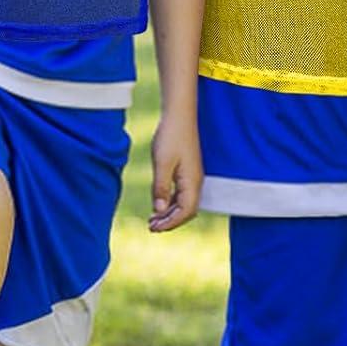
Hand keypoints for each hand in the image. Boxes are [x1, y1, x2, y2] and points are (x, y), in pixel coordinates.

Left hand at [150, 114, 202, 231]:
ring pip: (183, 204)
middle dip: (170, 222)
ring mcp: (192, 177)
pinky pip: (181, 195)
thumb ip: (160, 187)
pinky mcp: (187, 172)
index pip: (186, 212)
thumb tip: (158, 210)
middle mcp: (195, 182)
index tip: (155, 228)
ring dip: (169, 214)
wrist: (179, 117)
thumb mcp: (162, 163)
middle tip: (151, 227)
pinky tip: (158, 205)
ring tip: (152, 220)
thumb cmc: (170, 137)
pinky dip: (170, 203)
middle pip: (186, 211)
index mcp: (192, 182)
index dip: (171, 223)